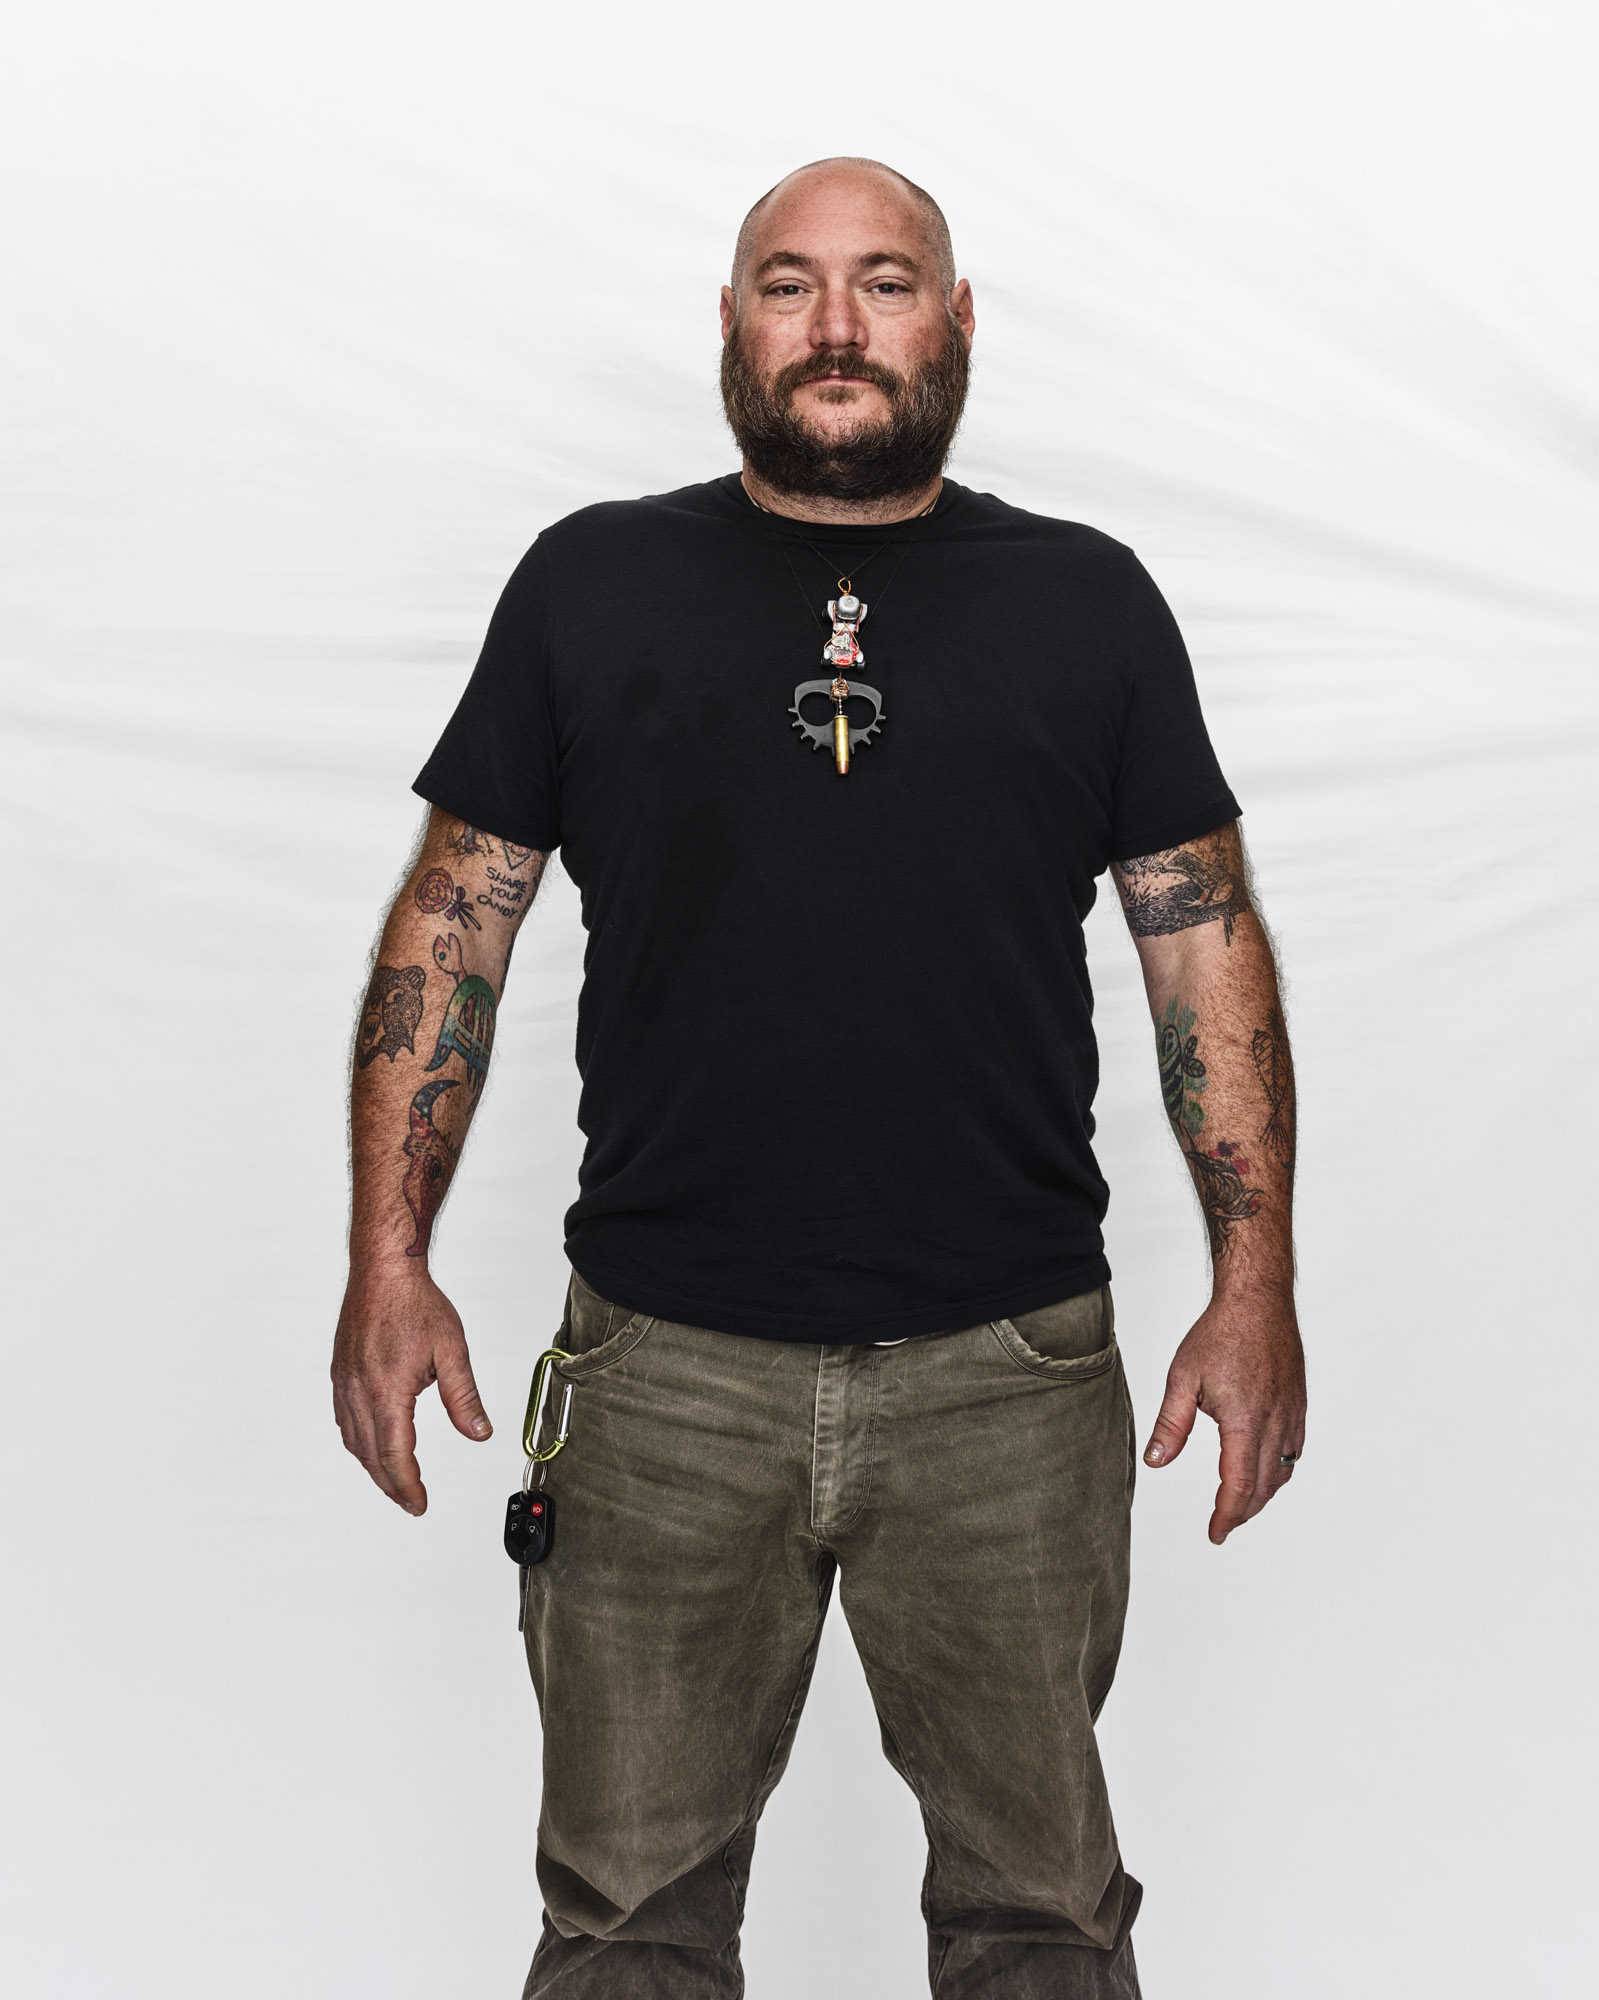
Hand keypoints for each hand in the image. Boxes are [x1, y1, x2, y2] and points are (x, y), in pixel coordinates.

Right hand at [331, 1264, 491, 1513]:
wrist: (382, 1270)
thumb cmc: (414, 1303)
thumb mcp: (451, 1350)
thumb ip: (464, 1396)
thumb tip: (479, 1432)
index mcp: (386, 1391)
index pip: (395, 1454)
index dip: (408, 1485)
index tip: (419, 1503)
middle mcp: (358, 1391)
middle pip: (371, 1455)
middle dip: (391, 1484)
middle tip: (410, 1501)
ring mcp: (345, 1383)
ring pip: (354, 1441)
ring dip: (374, 1466)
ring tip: (395, 1480)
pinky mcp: (340, 1373)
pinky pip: (345, 1420)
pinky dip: (359, 1442)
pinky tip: (372, 1444)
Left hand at [1142, 1292, 1305, 1543]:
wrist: (1258, 1300)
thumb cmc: (1221, 1333)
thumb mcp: (1183, 1379)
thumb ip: (1171, 1425)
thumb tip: (1155, 1461)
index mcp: (1245, 1421)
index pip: (1238, 1485)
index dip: (1227, 1515)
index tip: (1215, 1533)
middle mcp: (1275, 1422)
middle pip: (1263, 1486)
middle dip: (1243, 1511)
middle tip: (1224, 1524)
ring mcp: (1292, 1413)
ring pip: (1283, 1470)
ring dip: (1263, 1493)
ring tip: (1241, 1503)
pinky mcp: (1298, 1403)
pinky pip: (1294, 1449)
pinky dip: (1280, 1469)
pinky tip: (1265, 1468)